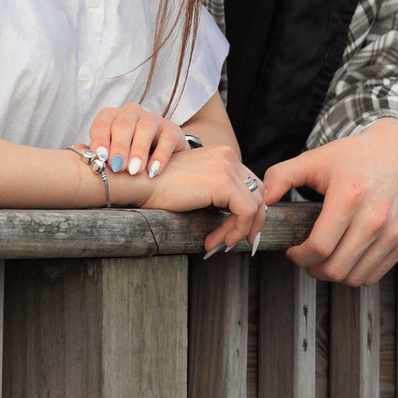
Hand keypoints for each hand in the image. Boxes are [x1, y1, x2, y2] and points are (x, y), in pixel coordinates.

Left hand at [79, 102, 186, 181]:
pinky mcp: (172, 129)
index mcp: (111, 117)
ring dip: (139, 151)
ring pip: (145, 128)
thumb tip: (77, 151)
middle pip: (124, 124)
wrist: (160, 158)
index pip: (103, 123)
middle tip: (118, 167)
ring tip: (134, 171)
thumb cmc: (127, 156)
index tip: (101, 158)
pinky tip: (153, 171)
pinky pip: (167, 138)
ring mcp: (153, 119)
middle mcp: (131, 113)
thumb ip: (96, 153)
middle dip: (119, 147)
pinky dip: (160, 156)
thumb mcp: (111, 154)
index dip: (100, 139)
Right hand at [138, 141, 267, 251]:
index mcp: (223, 155)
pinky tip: (215, 240)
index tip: (234, 231)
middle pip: (258, 194)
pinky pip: (246, 213)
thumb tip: (237, 216)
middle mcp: (229, 156)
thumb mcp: (195, 185)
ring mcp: (227, 168)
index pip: (250, 185)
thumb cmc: (159, 188)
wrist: (139, 182)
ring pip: (253, 206)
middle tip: (232, 241)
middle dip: (250, 222)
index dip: (248, 211)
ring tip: (217, 243)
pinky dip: (235, 230)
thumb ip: (217, 192)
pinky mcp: (223, 183)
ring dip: (238, 230)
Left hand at [257, 118, 397, 286]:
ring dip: (333, 275)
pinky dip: (355, 274)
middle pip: (336, 268)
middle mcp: (374, 218)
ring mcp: (391, 232)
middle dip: (312, 268)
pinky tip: (345, 258)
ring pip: (355, 277)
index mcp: (349, 197)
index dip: (299, 256)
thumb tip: (262, 201)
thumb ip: (281, 176)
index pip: (320, 247)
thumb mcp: (315, 158)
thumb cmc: (354, 155)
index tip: (292, 251)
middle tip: (306, 257)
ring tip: (324, 259)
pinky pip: (373, 275)